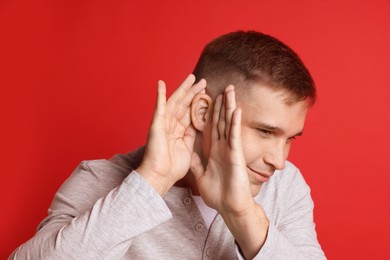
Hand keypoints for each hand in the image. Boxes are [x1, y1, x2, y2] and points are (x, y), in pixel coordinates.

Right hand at [137, 74, 205, 194]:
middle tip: (203, 81)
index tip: (206, 93)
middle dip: (193, 92)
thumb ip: (190, 136)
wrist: (160, 176)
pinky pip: (159, 107)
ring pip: (175, 102)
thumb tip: (198, 127)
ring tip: (192, 78)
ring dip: (183, 89)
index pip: (189, 113)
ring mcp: (163, 124)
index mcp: (178, 132)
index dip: (198, 103)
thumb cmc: (172, 168)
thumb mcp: (187, 149)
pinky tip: (161, 83)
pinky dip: (160, 95)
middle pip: (184, 105)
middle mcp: (170, 125)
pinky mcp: (156, 124)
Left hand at [190, 85, 252, 214]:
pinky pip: (234, 136)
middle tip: (221, 87)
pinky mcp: (236, 155)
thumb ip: (198, 163)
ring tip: (230, 91)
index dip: (209, 113)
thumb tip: (191, 155)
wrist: (229, 207)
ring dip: (229, 107)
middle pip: (220, 121)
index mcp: (214, 150)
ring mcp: (230, 149)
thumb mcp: (202, 175)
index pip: (210, 127)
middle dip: (220, 104)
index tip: (206, 99)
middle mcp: (222, 147)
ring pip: (228, 124)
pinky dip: (234, 123)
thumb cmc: (218, 193)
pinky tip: (235, 109)